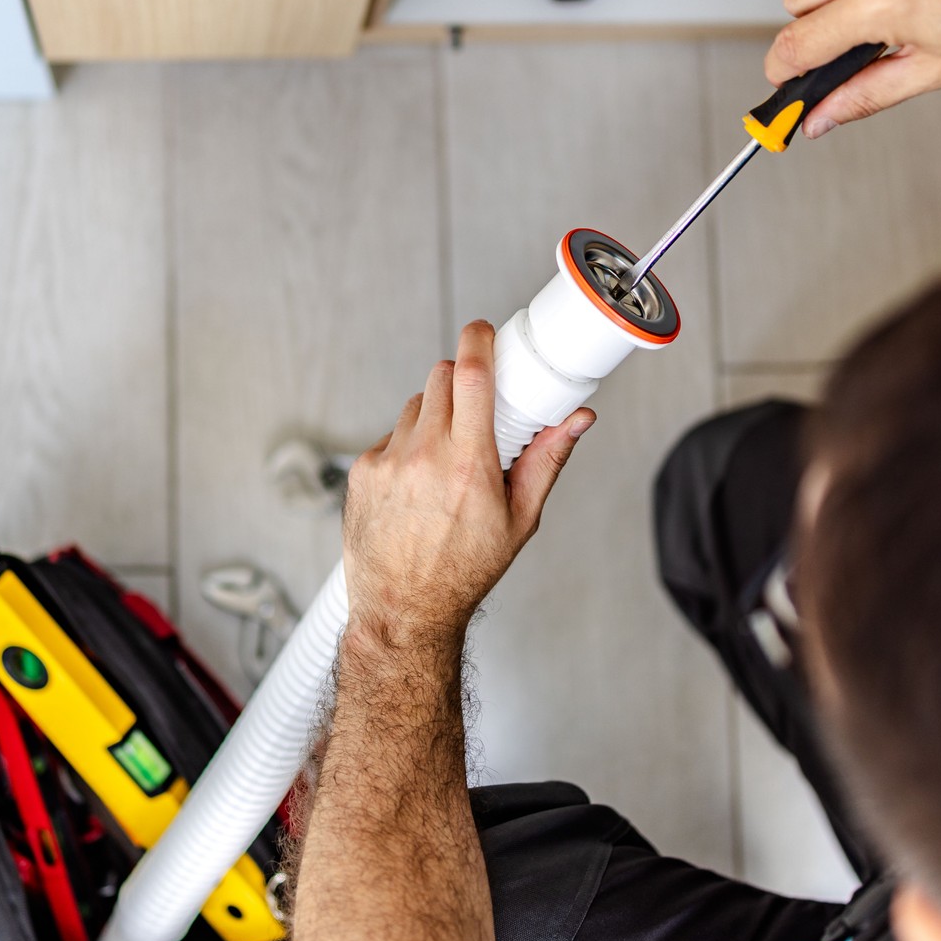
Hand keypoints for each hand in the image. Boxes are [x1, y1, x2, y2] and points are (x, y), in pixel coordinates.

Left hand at [341, 320, 593, 648]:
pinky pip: (390, 435)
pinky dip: (408, 445)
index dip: (478, 341)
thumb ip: (548, 459)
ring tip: (448, 457)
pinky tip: (419, 482)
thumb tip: (577, 418)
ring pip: (415, 405)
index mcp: (469, 464)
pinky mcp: (362, 470)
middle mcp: (424, 456)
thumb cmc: (464, 570)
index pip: (471, 375)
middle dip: (461, 378)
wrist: (403, 609)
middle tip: (476, 404)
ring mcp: (387, 462)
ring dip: (435, 414)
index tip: (484, 331)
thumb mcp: (520, 519)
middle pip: (440, 377)